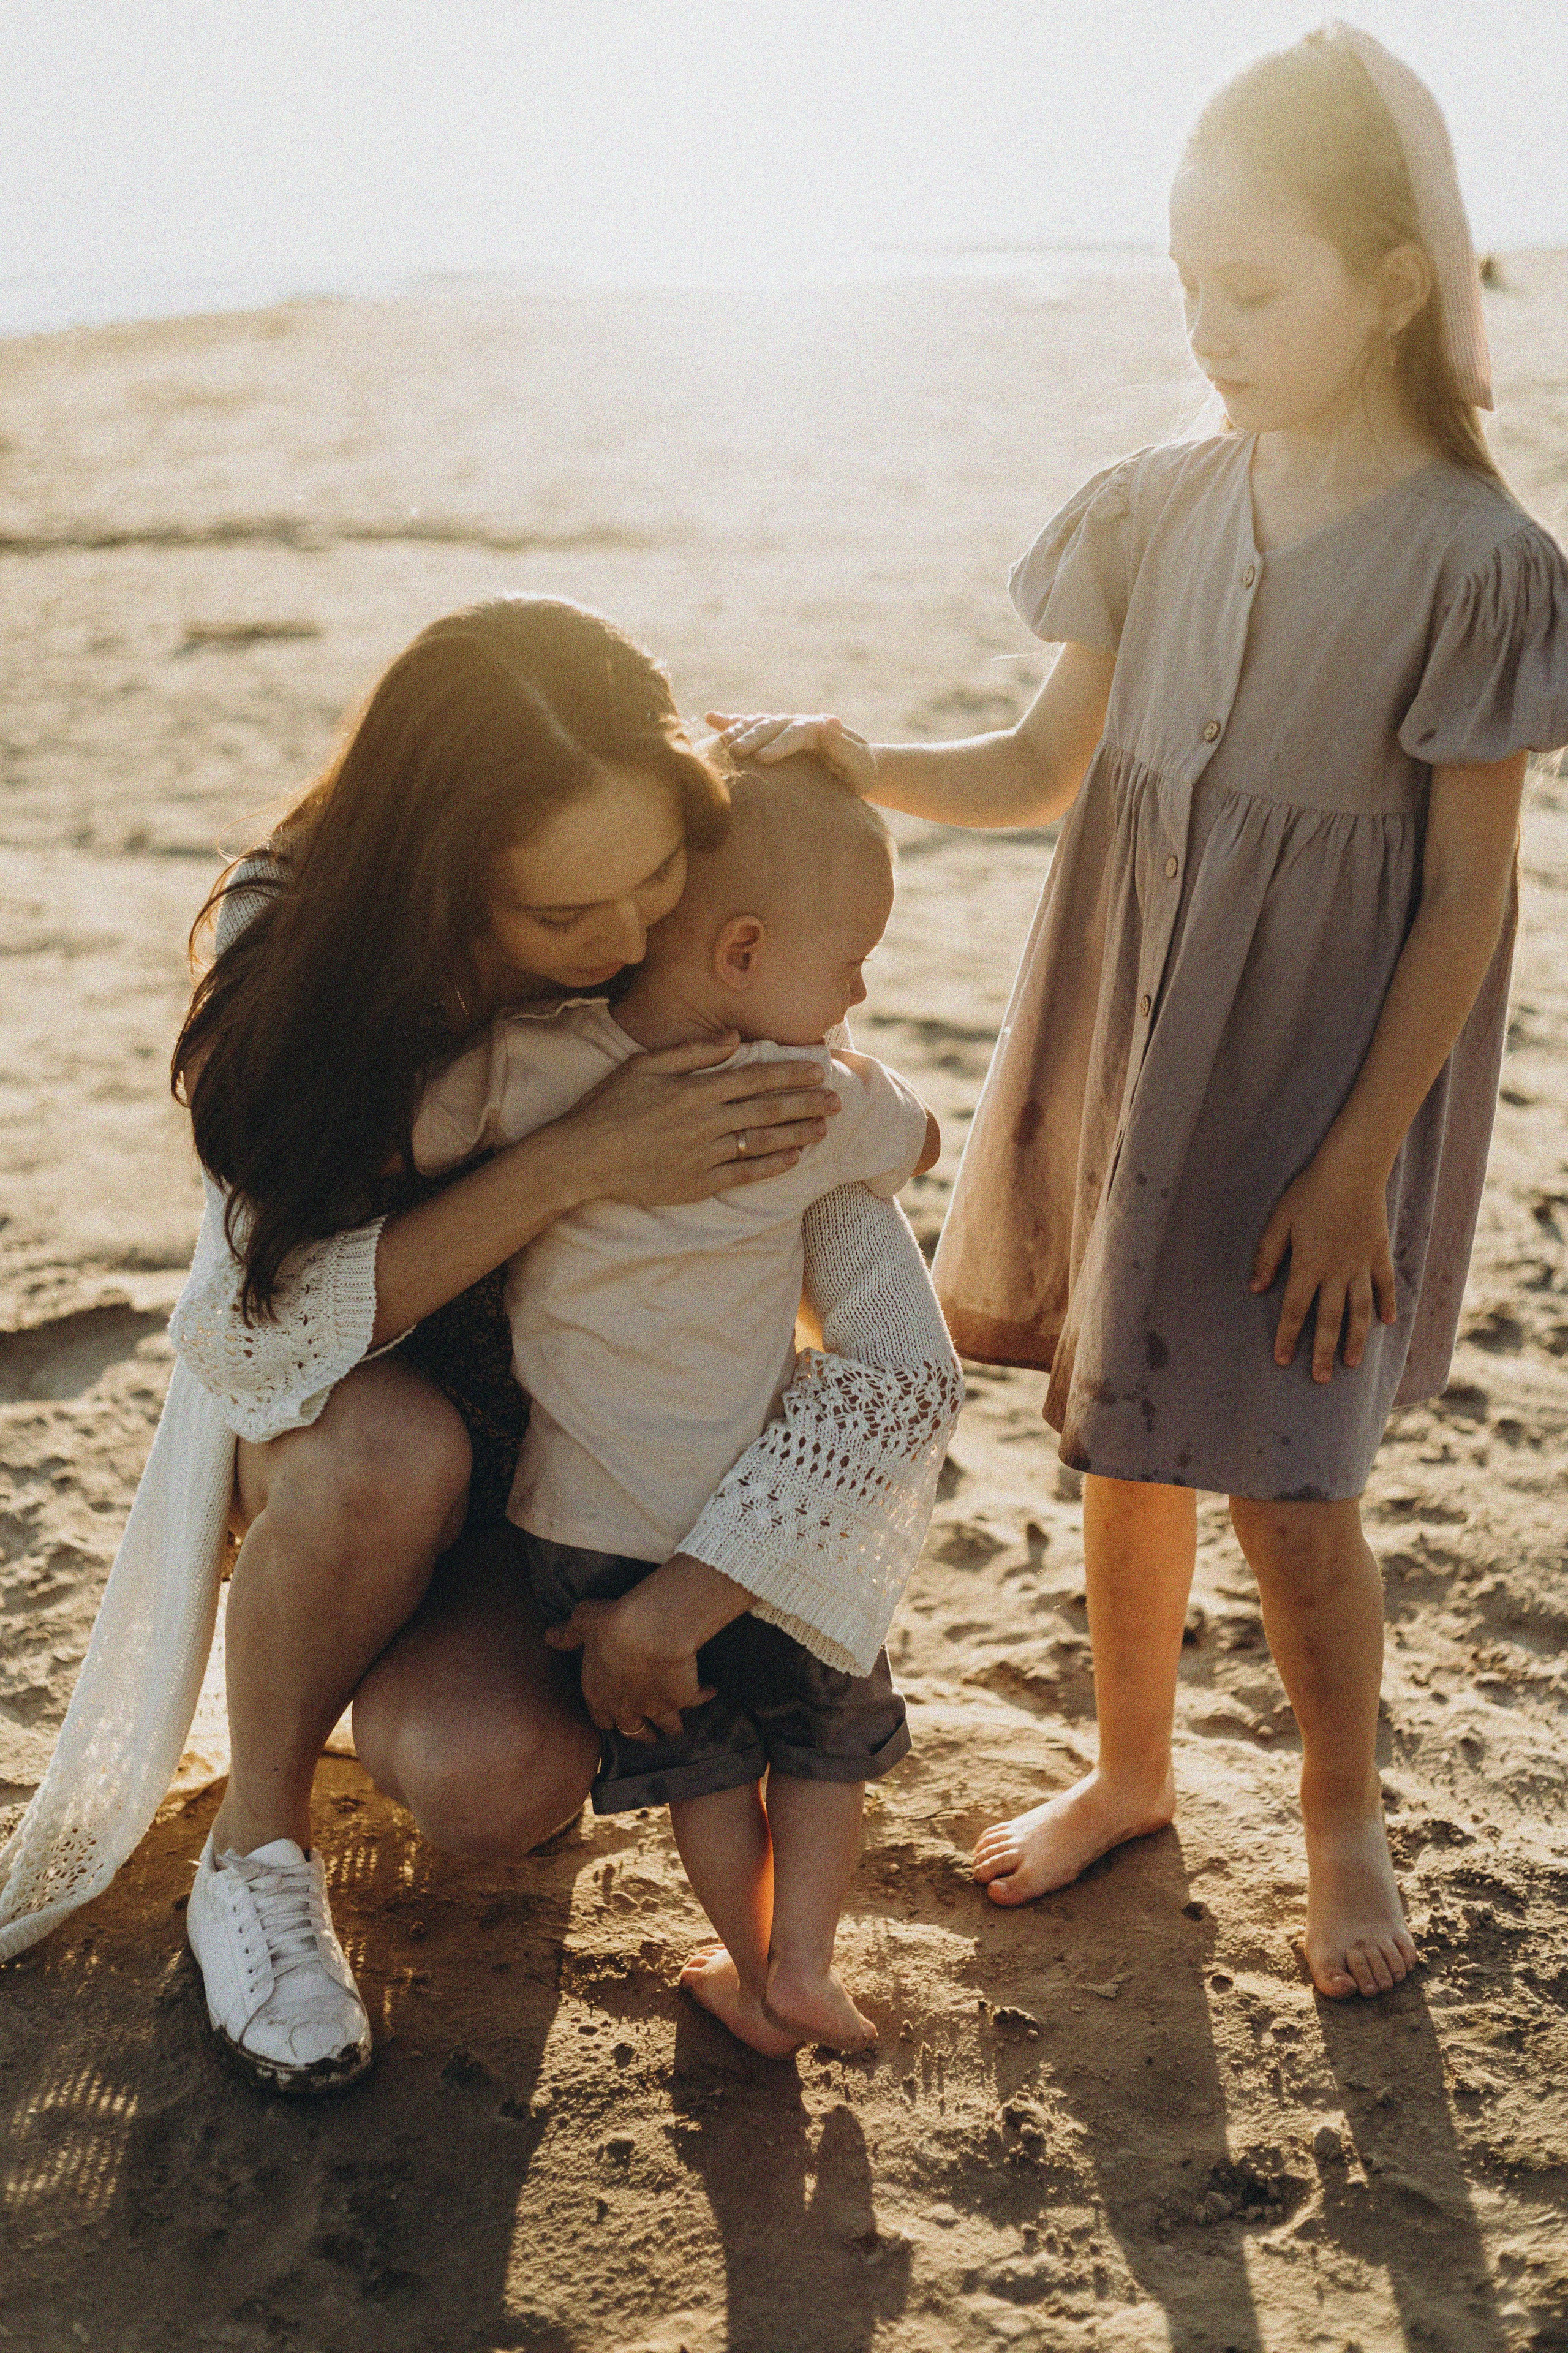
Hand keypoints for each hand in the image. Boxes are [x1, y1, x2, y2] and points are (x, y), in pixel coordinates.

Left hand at [545, 1595, 715, 1741]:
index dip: (609, 1718)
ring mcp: (658, 1706)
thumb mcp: (583, 1622)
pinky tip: (710, 1691)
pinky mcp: (684, 1698)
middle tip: (649, 1734)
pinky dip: (704, 1697)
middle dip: (641, 1734)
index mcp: (599, 1695)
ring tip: (677, 1726)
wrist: (651, 1630)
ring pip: (666, 1726)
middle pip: (635, 1731)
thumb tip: (550, 1637)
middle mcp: (627, 1708)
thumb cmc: (612, 1624)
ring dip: (671, 1726)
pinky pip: (696, 1702)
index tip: (615, 1718)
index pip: (602, 1719)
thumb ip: (568, 1633)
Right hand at [557, 1036, 839, 1206]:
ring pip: (762, 1142)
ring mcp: (704, 1155)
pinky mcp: (698, 1183)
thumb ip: (692, 1051)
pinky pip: (745, 1174)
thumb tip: (733, 1038)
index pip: (756, 1078)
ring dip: (797, 1134)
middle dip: (806, 1103)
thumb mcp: (645, 1065)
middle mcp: (706, 1122)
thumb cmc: (610, 1106)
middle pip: (768, 1110)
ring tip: (823, 1128)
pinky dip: (772, 1166)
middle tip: (836, 1100)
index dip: (791, 1073)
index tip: (818, 1069)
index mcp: (695, 1090)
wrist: (583, 1157)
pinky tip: (794, 1159)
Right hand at [707, 709, 877, 796]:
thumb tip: (830, 720)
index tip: (763, 758)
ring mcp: (785, 727)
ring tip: (720, 743)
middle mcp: (798, 723)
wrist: (855, 767)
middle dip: (753, 736)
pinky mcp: (775, 736)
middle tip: (735, 751)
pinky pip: (751, 725)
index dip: (779, 744)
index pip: (797, 732)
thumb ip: (843, 745)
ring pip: (759, 724)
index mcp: (819, 729)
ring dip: (738, 730)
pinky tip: (711, 718)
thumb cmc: (858, 770)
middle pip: (773, 725)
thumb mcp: (858, 761)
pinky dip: (731, 721)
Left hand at [1250, 1139, 1397, 1381]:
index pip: (1294, 1311)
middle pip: (1330, 1320)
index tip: (1283, 1361)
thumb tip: (1255, 1289)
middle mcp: (1336, 1272)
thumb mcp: (1279, 1220)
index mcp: (1308, 1265)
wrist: (1352, 1169)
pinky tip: (1387, 1324)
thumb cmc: (1309, 1191)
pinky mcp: (1380, 1253)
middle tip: (1321, 1378)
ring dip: (1356, 1339)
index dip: (1288, 1337)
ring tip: (1352, 1363)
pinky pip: (1385, 1285)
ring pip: (1360, 1310)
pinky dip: (1387, 1305)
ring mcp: (1361, 1265)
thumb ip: (1267, 1255)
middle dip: (1323, 1352)